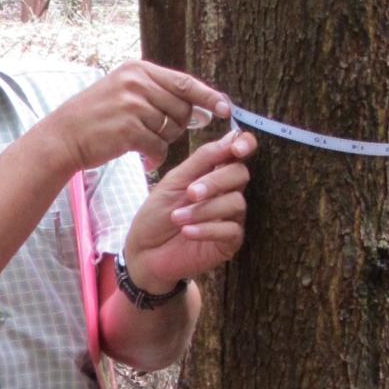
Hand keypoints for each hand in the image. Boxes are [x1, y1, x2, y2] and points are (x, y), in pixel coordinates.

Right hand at [37, 61, 231, 175]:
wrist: (63, 137)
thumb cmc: (96, 118)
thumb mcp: (124, 92)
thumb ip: (159, 95)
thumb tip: (202, 109)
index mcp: (138, 69)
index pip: (184, 82)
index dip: (208, 96)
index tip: (225, 108)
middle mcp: (136, 83)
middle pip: (181, 108)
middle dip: (178, 126)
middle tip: (157, 134)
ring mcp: (132, 105)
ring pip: (172, 129)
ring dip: (163, 142)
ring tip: (143, 144)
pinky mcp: (128, 129)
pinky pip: (159, 145)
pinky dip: (156, 156)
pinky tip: (145, 160)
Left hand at [120, 128, 255, 291]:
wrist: (144, 252)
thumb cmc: (156, 215)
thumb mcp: (174, 182)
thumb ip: (202, 159)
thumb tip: (232, 137)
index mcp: (213, 173)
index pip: (239, 153)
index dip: (245, 144)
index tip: (237, 149)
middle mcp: (227, 192)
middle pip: (240, 174)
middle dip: (215, 181)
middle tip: (191, 193)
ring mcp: (231, 218)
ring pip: (236, 203)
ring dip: (204, 209)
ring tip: (177, 218)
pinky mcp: (229, 242)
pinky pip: (231, 230)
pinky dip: (207, 229)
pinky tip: (187, 232)